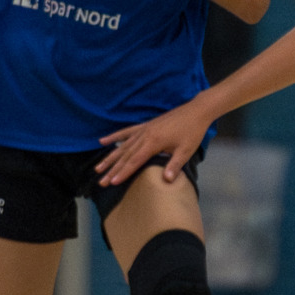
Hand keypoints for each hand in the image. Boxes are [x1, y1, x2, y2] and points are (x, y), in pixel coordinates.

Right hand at [96, 101, 210, 186]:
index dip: (123, 172)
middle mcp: (145, 135)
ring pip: (122, 146)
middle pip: (125, 155)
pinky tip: (103, 141)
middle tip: (101, 182)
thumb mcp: (186, 151)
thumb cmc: (192, 132)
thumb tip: (167, 181)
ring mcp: (143, 129)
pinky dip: (114, 137)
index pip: (135, 161)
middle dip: (112, 169)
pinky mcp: (145, 125)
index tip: (112, 182)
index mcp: (154, 142)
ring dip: (110, 157)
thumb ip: (174, 165)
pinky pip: (126, 132)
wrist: (196, 111)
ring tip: (98, 168)